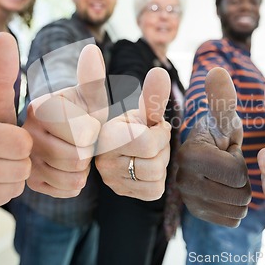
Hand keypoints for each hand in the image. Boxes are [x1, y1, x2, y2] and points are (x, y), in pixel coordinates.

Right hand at [24, 44, 107, 197]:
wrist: (61, 136)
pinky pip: (65, 191)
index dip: (92, 132)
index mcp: (39, 108)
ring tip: (72, 153)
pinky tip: (65, 169)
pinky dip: (72, 183)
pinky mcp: (29, 183)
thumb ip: (90, 78)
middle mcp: (24, 135)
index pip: (84, 134)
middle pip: (77, 158)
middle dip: (87, 152)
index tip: (84, 124)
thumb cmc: (77, 114)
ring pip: (72, 177)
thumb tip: (91, 50)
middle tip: (79, 142)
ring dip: (81, 169)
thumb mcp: (86, 97)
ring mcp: (24, 161)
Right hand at [95, 67, 171, 200]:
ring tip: (150, 151)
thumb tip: (160, 72)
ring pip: (156, 179)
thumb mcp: (141, 109)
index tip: (152, 126)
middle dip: (162, 149)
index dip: (159, 134)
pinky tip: (148, 166)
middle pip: (154, 164)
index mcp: (105, 136)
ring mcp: (110, 181)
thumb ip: (151, 95)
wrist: (122, 141)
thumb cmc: (133, 123)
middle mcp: (102, 162)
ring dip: (161, 163)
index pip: (145, 142)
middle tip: (153, 139)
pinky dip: (158, 179)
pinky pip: (154, 192)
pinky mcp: (121, 192)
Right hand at [176, 67, 249, 226]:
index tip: (228, 150)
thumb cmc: (219, 132)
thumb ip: (222, 97)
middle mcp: (182, 180)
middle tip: (229, 165)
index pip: (236, 172)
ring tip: (227, 177)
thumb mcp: (224, 116)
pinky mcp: (195, 213)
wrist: (209, 154)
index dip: (241, 161)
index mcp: (189, 155)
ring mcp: (188, 199)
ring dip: (241, 193)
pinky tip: (226, 191)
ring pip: (237, 209)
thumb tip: (216, 70)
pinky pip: (231, 220)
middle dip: (243, 179)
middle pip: (238, 193)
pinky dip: (236, 208)